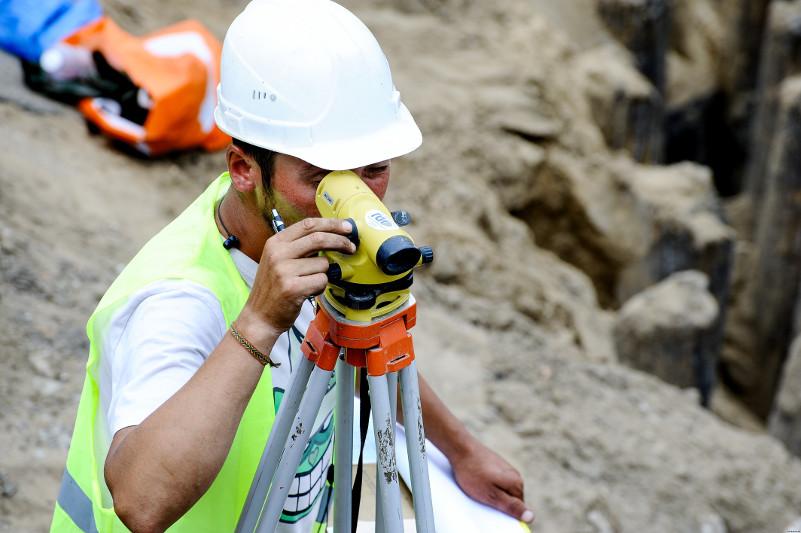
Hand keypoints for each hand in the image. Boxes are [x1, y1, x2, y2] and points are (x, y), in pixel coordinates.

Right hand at [239, 217, 354, 336]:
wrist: (259, 317)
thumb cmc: (274, 288)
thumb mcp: (279, 260)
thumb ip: (300, 247)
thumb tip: (331, 235)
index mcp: (275, 242)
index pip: (308, 224)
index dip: (331, 224)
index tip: (347, 227)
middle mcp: (277, 253)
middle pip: (319, 238)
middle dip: (340, 241)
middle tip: (351, 247)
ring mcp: (283, 271)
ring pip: (323, 264)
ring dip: (324, 274)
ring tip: (309, 283)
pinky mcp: (292, 288)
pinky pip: (321, 281)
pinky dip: (320, 287)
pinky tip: (308, 292)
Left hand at [450, 439, 534, 523]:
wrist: (461, 449)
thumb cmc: (474, 473)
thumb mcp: (492, 496)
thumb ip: (511, 507)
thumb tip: (531, 517)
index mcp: (517, 483)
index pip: (518, 507)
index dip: (505, 511)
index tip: (492, 506)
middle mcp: (514, 474)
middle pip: (510, 498)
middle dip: (498, 501)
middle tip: (484, 498)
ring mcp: (505, 468)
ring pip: (501, 488)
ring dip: (491, 492)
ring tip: (478, 488)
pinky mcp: (495, 464)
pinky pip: (494, 480)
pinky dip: (486, 483)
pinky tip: (476, 481)